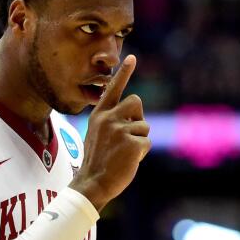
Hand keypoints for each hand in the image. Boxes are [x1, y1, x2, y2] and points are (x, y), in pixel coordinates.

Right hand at [70, 54, 150, 211]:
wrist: (93, 182)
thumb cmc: (97, 161)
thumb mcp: (98, 135)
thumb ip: (111, 121)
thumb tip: (133, 116)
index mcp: (99, 115)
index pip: (113, 89)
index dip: (123, 73)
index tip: (131, 57)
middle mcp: (108, 118)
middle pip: (136, 102)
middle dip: (137, 117)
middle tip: (127, 136)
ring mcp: (120, 129)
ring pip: (144, 125)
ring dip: (139, 139)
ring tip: (123, 152)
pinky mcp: (131, 142)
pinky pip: (146, 141)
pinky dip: (141, 152)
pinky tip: (128, 160)